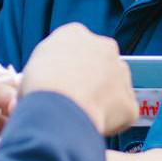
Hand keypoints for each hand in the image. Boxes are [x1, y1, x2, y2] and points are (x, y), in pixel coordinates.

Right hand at [19, 23, 135, 135]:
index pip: (76, 46)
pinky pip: (121, 113)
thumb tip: (49, 80)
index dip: (68, 67)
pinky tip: (93, 127)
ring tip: (83, 115)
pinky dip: (111, 122)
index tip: (61, 81)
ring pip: (115, 86)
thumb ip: (48, 64)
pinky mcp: (129, 101)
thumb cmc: (39, 88)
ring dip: (104, 98)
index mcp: (75, 34)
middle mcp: (104, 46)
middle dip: (92, 78)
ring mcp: (120, 73)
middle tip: (75, 99)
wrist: (58, 110)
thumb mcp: (32, 65)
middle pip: (101, 62)